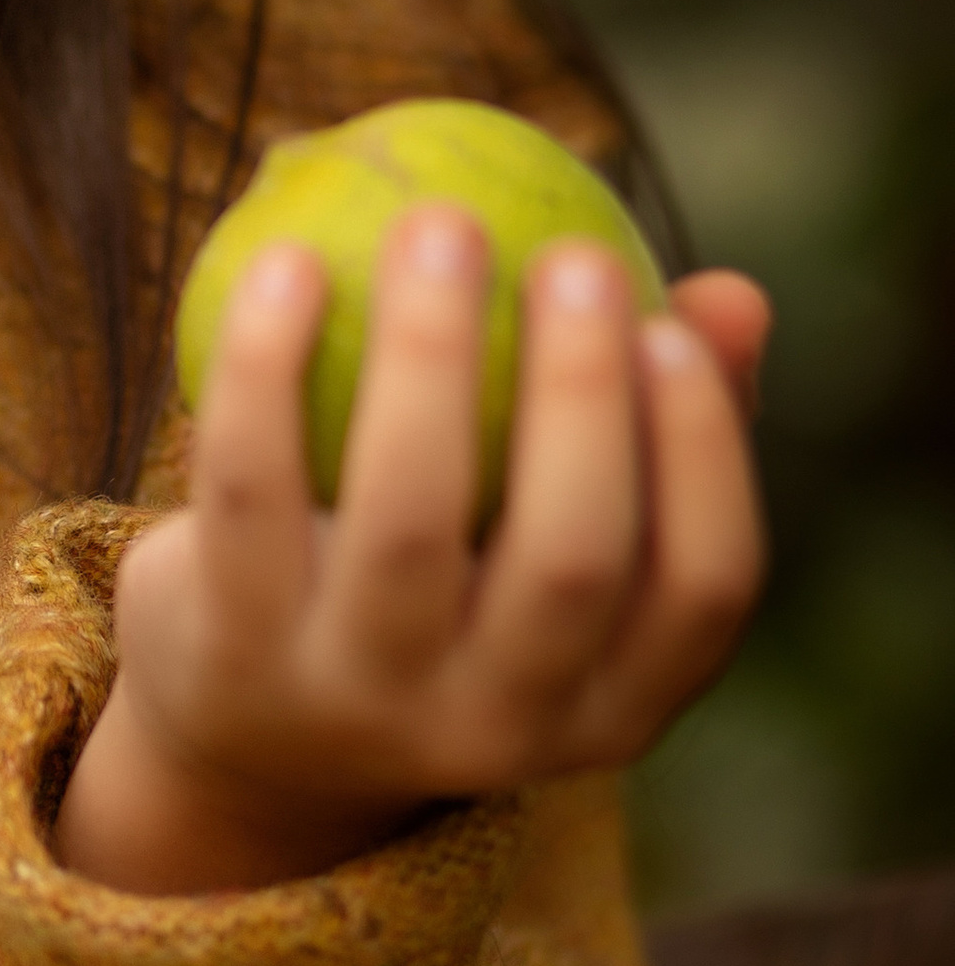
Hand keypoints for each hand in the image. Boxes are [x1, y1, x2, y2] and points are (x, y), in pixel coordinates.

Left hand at [53, 211, 768, 893]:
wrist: (244, 743)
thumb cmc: (445, 595)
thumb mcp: (548, 545)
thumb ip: (647, 427)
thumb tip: (735, 297)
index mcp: (609, 708)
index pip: (702, 590)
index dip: (705, 455)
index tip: (668, 325)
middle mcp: (495, 728)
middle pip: (569, 559)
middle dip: (584, 392)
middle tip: (574, 252)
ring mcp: (357, 701)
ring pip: (410, 519)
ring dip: (432, 353)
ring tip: (441, 222)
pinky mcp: (231, 653)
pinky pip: (252, 484)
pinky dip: (268, 363)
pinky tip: (288, 257)